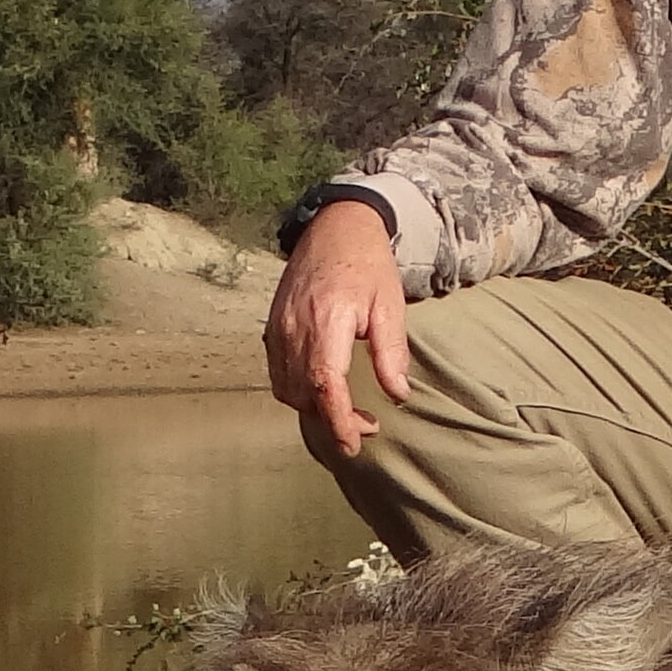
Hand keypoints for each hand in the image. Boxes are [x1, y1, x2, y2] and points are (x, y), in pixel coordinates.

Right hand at [267, 200, 409, 456]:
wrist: (335, 227)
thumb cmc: (368, 264)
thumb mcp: (390, 305)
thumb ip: (392, 352)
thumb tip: (397, 394)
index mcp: (327, 322)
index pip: (325, 386)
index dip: (338, 421)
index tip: (354, 444)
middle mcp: (295, 328)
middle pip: (304, 394)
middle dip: (333, 420)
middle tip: (366, 425)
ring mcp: (279, 328)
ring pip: (287, 388)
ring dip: (313, 408)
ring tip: (345, 411)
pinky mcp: (273, 326)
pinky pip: (278, 372)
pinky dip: (296, 391)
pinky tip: (321, 390)